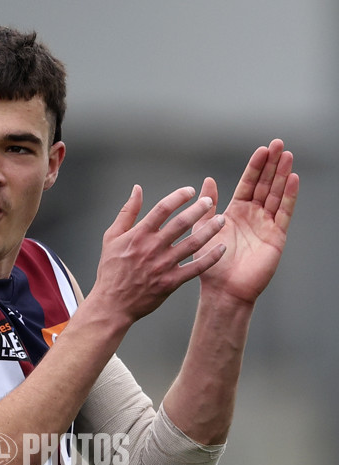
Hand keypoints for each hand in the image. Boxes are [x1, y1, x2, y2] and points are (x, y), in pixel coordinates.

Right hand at [93, 182, 225, 322]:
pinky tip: (221, 248)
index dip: (179, 196)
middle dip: (199, 209)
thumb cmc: (111, 271)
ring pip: (193, 243)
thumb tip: (137, 189)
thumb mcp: (111, 237)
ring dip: (210, 230)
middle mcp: (153, 248)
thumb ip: (127, 212)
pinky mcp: (171, 282)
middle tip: (209, 202)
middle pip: (182, 223)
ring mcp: (163, 266)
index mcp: (139, 235)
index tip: (190, 191)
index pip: (163, 208)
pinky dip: (211, 258)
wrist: (112, 304)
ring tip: (221, 220)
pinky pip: (196, 268)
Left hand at [194, 139, 298, 303]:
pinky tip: (293, 179)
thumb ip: (208, 206)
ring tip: (288, 155)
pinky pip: (284, 213)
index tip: (262, 149)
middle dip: (272, 165)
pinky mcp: (276, 236)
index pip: (248, 184)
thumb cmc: (211, 265)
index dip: (256, 167)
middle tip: (279, 144)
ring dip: (282, 175)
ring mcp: (266, 225)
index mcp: (236, 212)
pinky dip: (289, 196)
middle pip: (266, 185)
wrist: (223, 290)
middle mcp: (253, 216)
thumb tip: (208, 180)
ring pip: (276, 195)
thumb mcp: (204, 230)